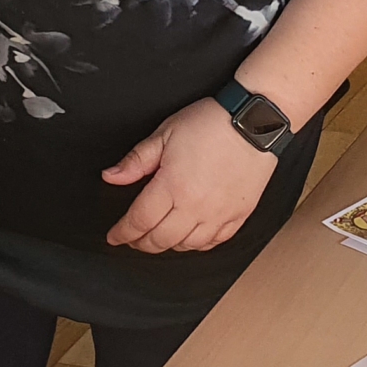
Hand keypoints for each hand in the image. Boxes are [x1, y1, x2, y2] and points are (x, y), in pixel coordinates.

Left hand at [103, 97, 279, 251]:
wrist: (254, 121)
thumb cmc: (211, 122)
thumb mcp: (165, 133)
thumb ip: (136, 160)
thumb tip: (112, 177)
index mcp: (172, 186)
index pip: (139, 221)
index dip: (122, 233)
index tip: (114, 236)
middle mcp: (195, 206)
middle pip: (160, 240)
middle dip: (141, 243)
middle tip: (133, 238)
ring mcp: (219, 214)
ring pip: (187, 245)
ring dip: (169, 245)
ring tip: (160, 236)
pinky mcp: (238, 214)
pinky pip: (215, 242)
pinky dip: (198, 244)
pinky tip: (191, 236)